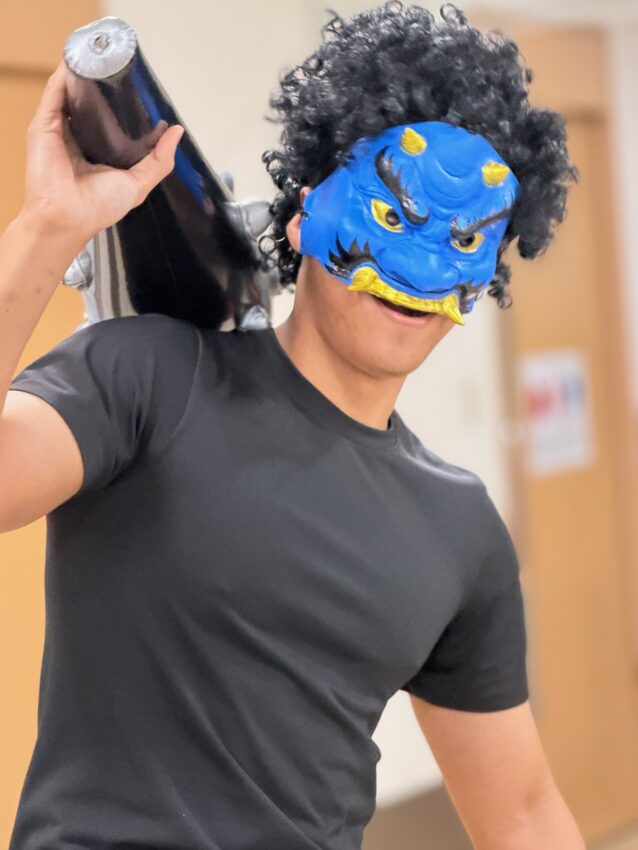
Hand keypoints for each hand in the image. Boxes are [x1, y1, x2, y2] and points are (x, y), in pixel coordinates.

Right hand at [21, 59, 183, 244]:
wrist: (66, 217)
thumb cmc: (100, 206)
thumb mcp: (138, 184)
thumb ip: (159, 160)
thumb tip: (177, 131)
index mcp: (100, 153)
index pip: (113, 123)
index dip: (126, 107)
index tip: (141, 91)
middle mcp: (80, 139)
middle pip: (91, 105)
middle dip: (104, 85)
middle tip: (120, 65)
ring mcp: (60, 130)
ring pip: (72, 94)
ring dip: (83, 75)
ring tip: (100, 53)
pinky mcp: (44, 125)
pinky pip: (54, 94)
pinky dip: (64, 76)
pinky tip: (77, 59)